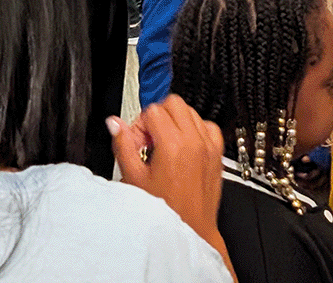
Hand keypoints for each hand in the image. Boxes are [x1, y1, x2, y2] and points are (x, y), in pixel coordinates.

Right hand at [109, 97, 232, 273]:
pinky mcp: (217, 152)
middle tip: (150, 140)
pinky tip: (185, 146)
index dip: (141, 124)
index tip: (138, 140)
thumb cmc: (165, 210)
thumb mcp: (134, 178)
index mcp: (172, 144)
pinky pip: (208, 126)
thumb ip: (123, 145)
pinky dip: (196, 130)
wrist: (191, 228)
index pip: (153, 110)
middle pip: (174, 103)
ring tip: (165, 145)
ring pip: (191, 111)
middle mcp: (194, 140)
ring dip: (176, 121)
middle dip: (158, 117)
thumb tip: (115, 124)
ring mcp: (208, 145)